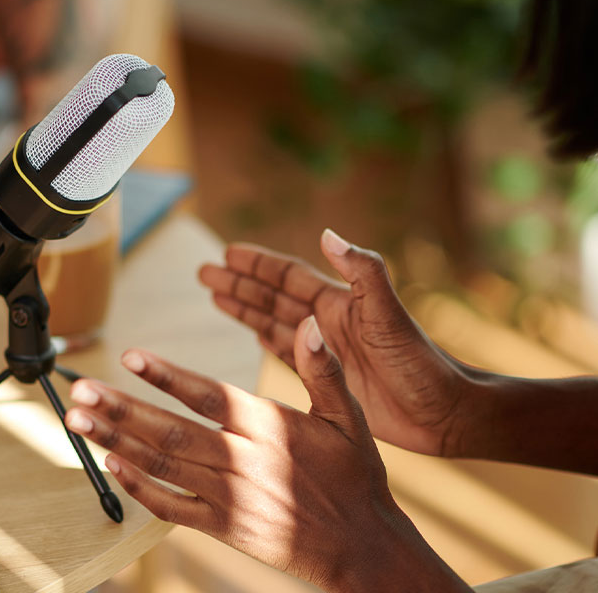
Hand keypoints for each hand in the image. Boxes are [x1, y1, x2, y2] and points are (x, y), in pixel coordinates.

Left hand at [64, 318, 468, 591]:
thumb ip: (322, 368)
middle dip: (120, 409)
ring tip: (78, 422)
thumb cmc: (355, 476)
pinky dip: (139, 488)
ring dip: (116, 441)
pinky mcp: (224, 527)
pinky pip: (172, 507)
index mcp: (270, 427)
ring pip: (162, 466)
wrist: (362, 546)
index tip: (129, 355)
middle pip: (171, 431)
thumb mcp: (349, 416)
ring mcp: (230, 497)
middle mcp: (244, 460)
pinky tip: (110, 465)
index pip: (208, 395)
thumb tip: (310, 322)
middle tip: (79, 390)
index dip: (166, 376)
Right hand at [198, 229, 470, 456]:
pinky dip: (264, 339)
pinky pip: (284, 352)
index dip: (257, 264)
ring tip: (214, 296)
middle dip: (239, 283)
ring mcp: (323, 349)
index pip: (287, 277)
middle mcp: (326, 322)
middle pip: (271, 296)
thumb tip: (327, 234)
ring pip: (273, 321)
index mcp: (338, 303)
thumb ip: (362, 274)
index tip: (227, 253)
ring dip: (244, 308)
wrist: (441, 412)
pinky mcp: (324, 376)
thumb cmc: (420, 364)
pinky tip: (250, 331)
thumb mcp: (388, 316)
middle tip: (204, 272)